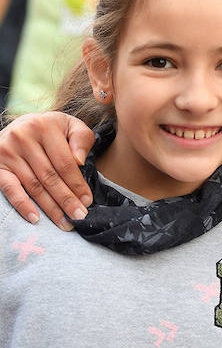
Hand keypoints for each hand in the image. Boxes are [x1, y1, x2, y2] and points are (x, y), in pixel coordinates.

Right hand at [0, 113, 94, 229]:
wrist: (21, 125)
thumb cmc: (51, 129)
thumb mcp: (70, 125)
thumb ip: (81, 138)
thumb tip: (80, 160)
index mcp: (45, 126)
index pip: (65, 162)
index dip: (77, 184)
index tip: (87, 201)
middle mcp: (23, 138)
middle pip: (49, 176)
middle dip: (66, 200)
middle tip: (79, 216)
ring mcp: (7, 152)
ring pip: (33, 186)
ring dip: (50, 207)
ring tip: (64, 222)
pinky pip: (10, 189)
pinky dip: (22, 204)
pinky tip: (35, 218)